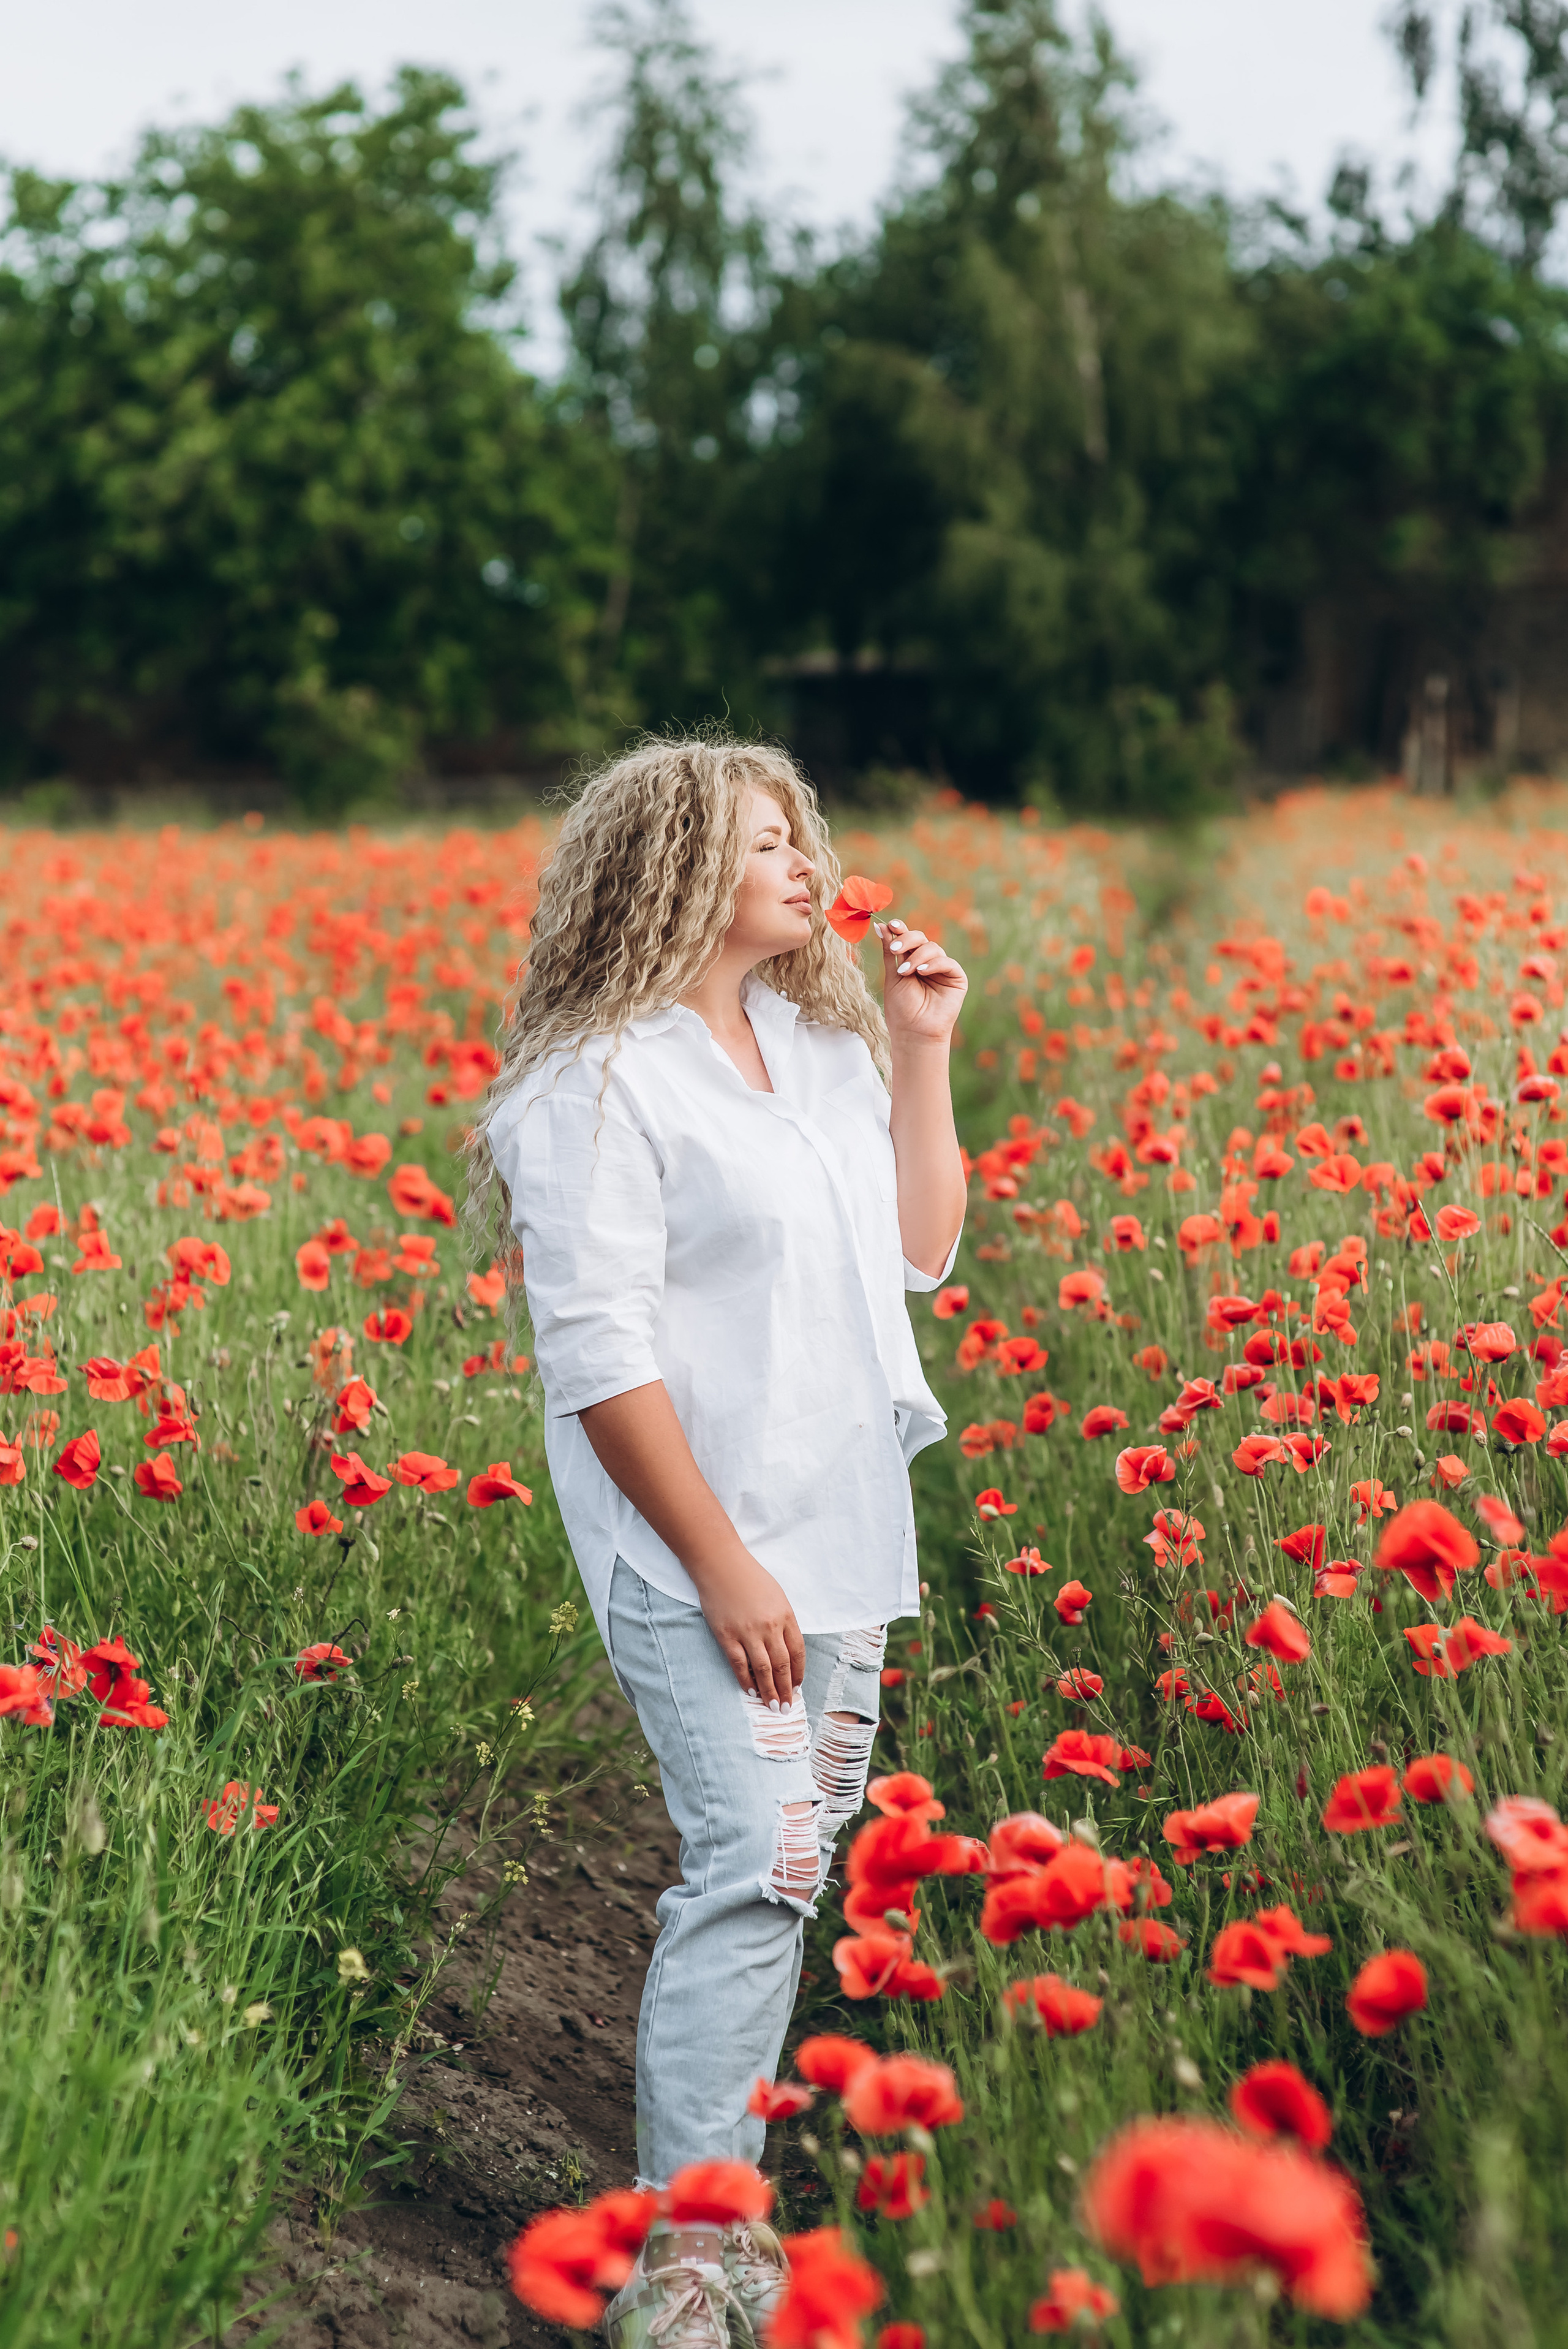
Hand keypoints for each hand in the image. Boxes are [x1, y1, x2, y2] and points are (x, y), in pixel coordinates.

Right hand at [694, 1550, 806, 1707]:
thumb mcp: (776, 1595)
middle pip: (782, 1665)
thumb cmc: (749, 1576)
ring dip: (769, 1691)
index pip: (798, 1651)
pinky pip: (739, 1664)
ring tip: (773, 1706)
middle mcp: (770, 1626)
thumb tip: (783, 1649)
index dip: (798, 1672)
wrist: (720, 1563)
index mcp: (785, 1615)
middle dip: (786, 1689)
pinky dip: (746, 1680)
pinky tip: (750, 1691)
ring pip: (763, 1670)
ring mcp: (747, 1632)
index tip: (797, 1686)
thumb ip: (782, 1621)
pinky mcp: (727, 1636)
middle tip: (787, 1707)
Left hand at [876, 920, 967, 1046]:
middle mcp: (928, 963)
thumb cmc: (901, 1009)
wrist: (913, 1032)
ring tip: (905, 971)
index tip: (891, 925)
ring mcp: (943, 970)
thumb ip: (889, 952)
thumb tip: (880, 927)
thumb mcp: (893, 976)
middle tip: (894, 950)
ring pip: (933, 948)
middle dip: (907, 940)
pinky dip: (934, 964)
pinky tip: (921, 972)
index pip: (908, 939)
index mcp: (912, 961)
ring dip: (917, 956)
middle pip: (921, 939)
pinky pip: (947, 962)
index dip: (901, 929)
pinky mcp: (957, 978)